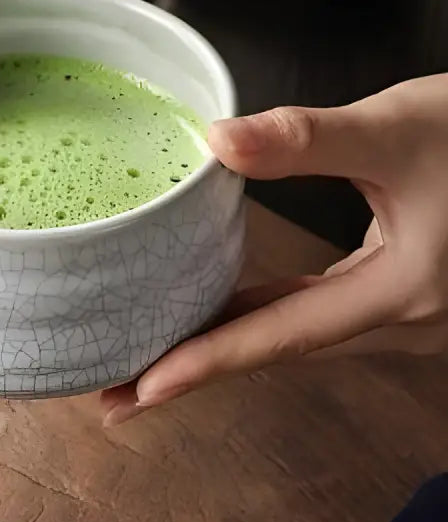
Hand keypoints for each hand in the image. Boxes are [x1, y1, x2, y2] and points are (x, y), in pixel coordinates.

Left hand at [101, 74, 447, 426]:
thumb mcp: (398, 129)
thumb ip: (307, 138)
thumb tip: (215, 140)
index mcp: (401, 294)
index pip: (282, 337)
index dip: (207, 363)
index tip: (139, 391)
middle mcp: (402, 319)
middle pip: (280, 351)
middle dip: (198, 370)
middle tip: (118, 393)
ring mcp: (404, 310)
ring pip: (297, 336)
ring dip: (226, 345)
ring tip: (152, 357)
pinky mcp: (399, 287)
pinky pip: (317, 312)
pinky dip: (265, 314)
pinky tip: (222, 307)